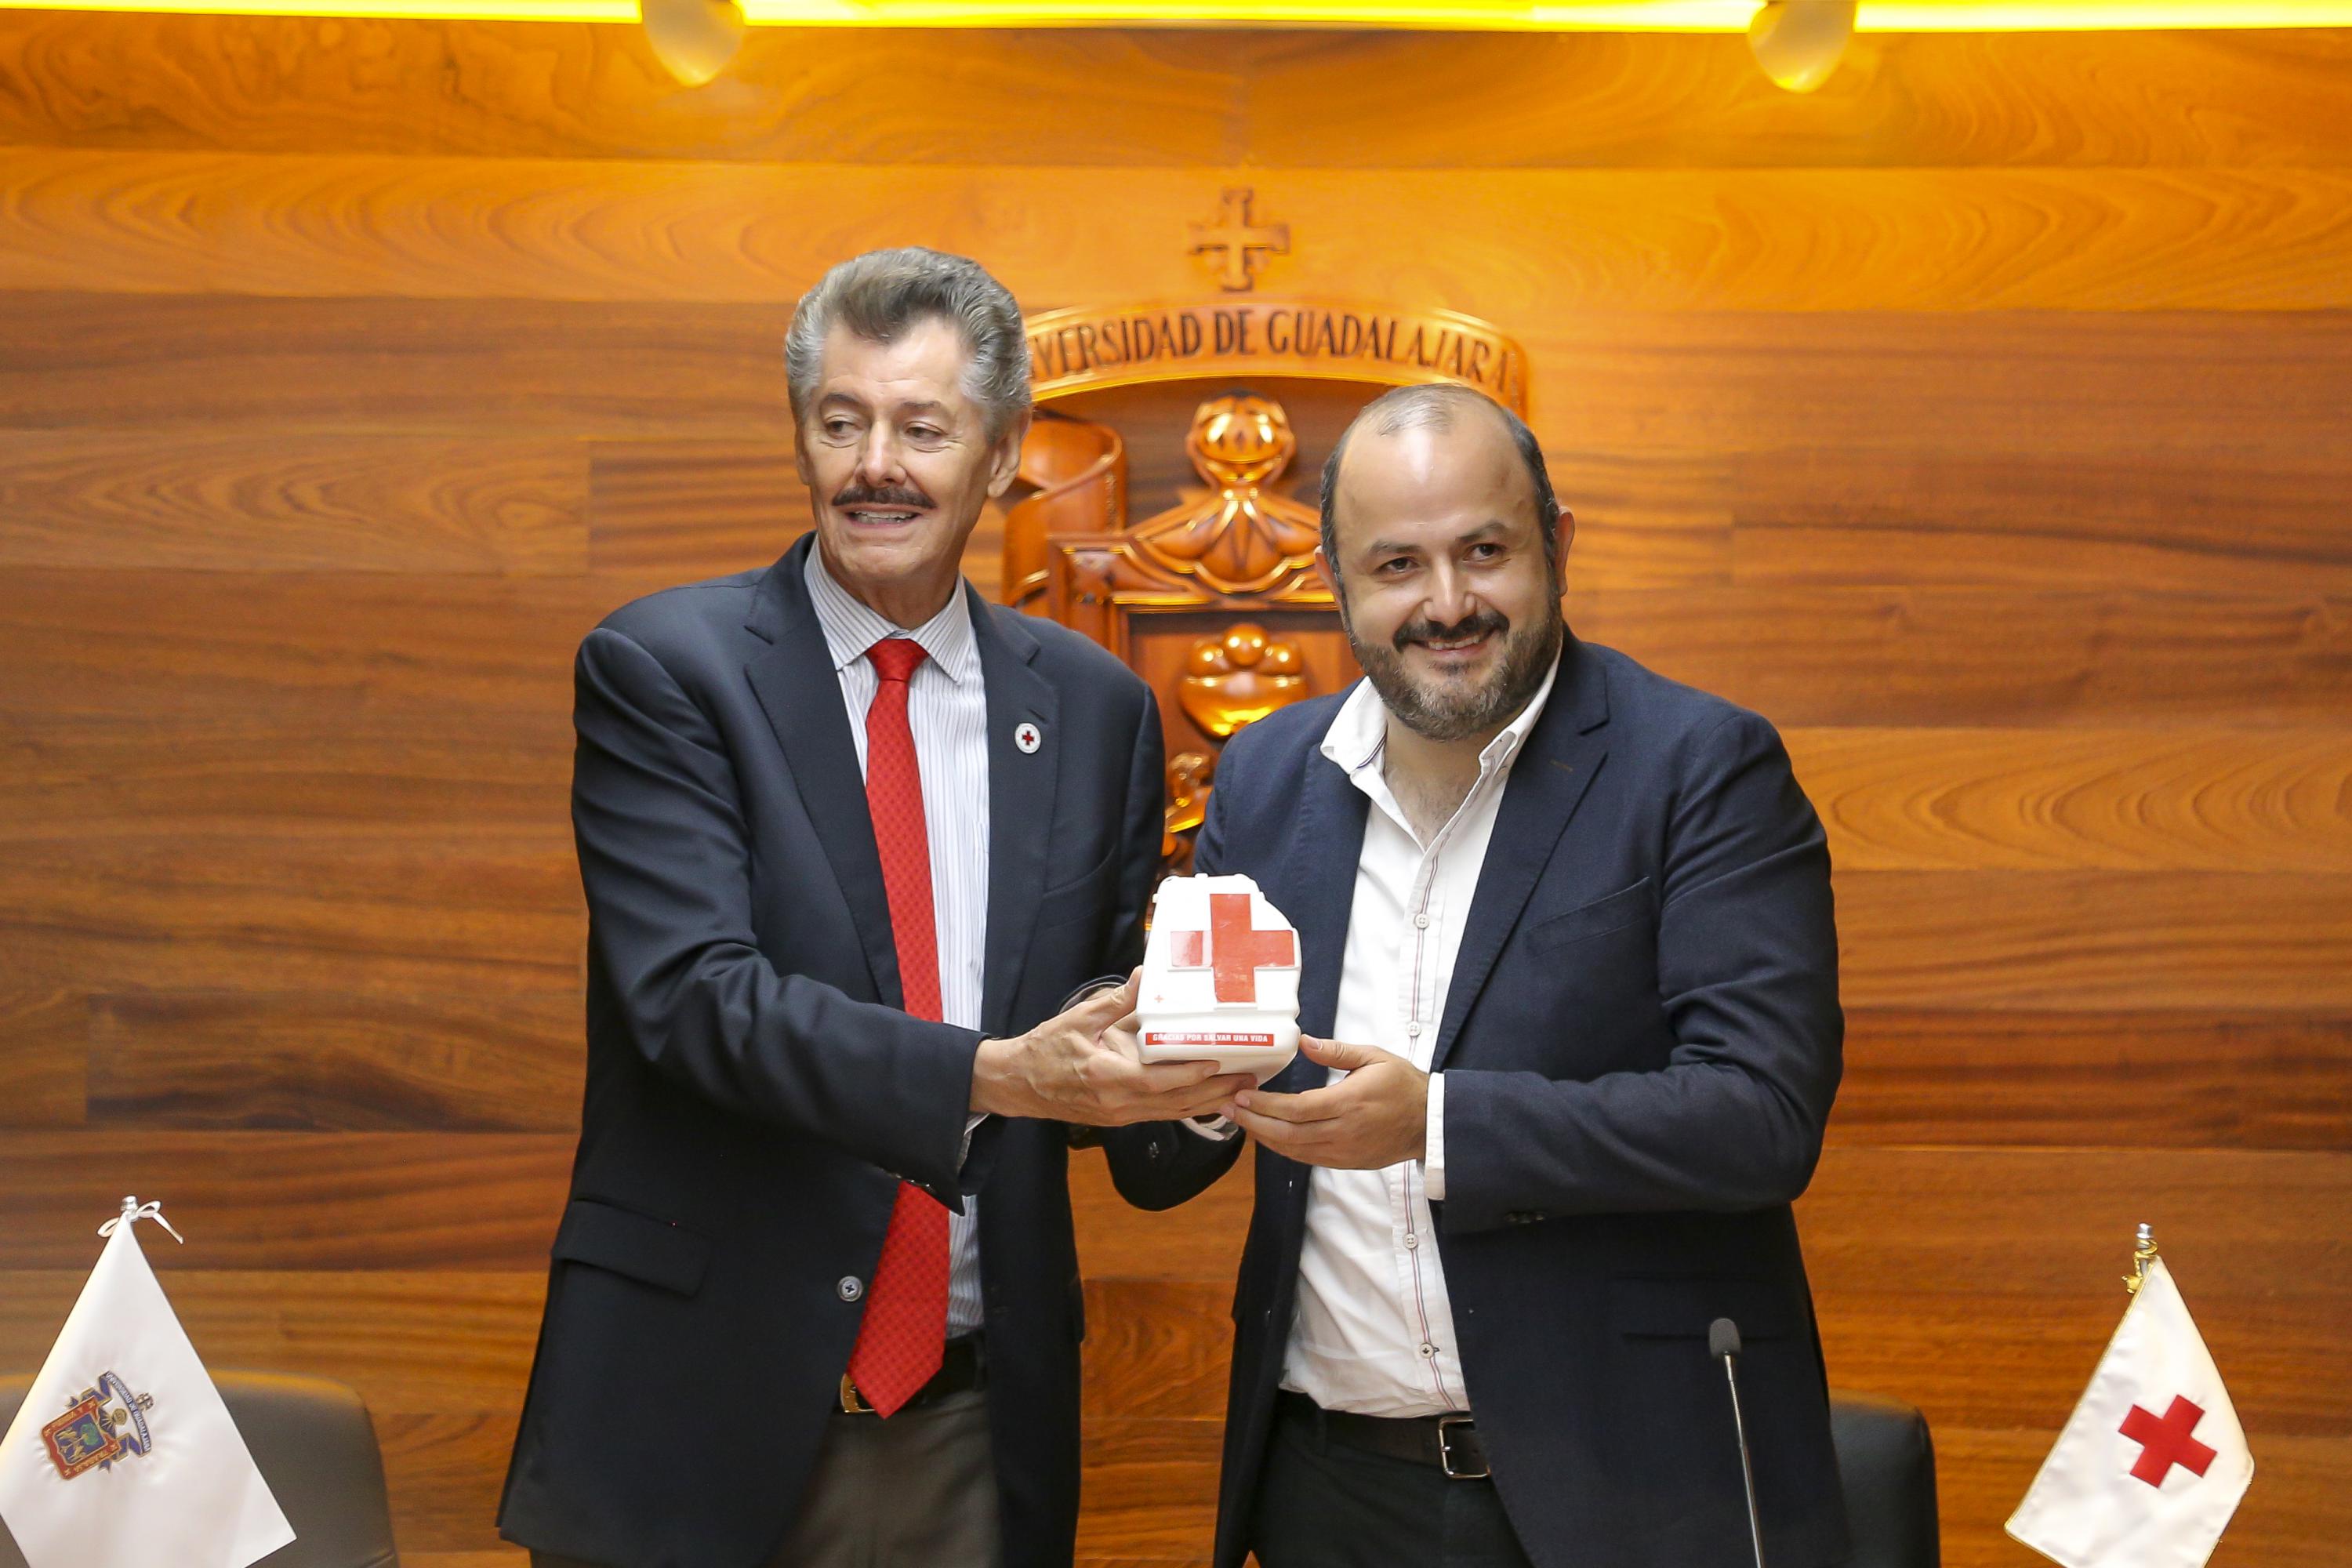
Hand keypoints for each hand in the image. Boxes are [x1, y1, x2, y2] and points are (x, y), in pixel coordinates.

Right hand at [971, 972, 1256, 1125]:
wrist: (1018, 1084)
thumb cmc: (1045, 1050)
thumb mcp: (1078, 1020)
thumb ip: (1115, 1001)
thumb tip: (1145, 974)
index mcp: (1109, 1078)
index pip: (1161, 1081)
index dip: (1194, 1074)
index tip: (1221, 1062)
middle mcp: (1120, 1103)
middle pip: (1177, 1103)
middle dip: (1217, 1092)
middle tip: (1250, 1079)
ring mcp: (1122, 1115)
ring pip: (1173, 1112)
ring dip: (1209, 1103)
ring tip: (1241, 1091)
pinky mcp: (1121, 1118)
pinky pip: (1162, 1114)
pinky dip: (1188, 1107)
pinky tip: (1209, 1100)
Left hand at [1226, 1035, 1428, 1168]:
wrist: (1429, 1123)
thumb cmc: (1403, 1085)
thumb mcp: (1374, 1057)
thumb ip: (1337, 1051)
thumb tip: (1304, 1041)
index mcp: (1348, 1102)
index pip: (1296, 1109)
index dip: (1265, 1105)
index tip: (1242, 1095)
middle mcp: (1342, 1131)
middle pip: (1288, 1133)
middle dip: (1254, 1122)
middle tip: (1229, 1109)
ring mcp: (1344, 1151)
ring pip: (1294, 1150)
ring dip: (1264, 1137)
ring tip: (1241, 1122)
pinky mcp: (1346, 1162)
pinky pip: (1308, 1159)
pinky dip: (1284, 1149)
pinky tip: (1269, 1137)